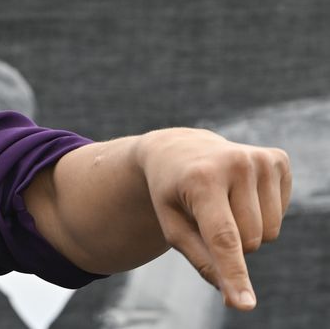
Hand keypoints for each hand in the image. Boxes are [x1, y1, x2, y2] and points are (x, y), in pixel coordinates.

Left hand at [136, 128, 291, 310]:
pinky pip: (282, 212)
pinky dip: (262, 211)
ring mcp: (259, 158)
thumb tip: (232, 296)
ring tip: (223, 201)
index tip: (244, 304)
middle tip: (207, 214)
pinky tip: (240, 190)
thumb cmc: (172, 193)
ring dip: (248, 229)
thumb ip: (200, 259)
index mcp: (201, 179)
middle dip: (231, 242)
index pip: (223, 238)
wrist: (177, 149)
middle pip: (251, 240)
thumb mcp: (172, 225)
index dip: (234, 274)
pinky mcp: (278, 158)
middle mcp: (235, 163)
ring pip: (271, 231)